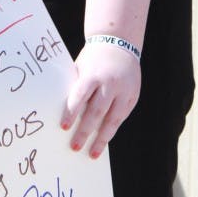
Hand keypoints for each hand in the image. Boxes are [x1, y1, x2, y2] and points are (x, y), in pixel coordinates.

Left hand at [60, 41, 140, 158]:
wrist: (118, 43)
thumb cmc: (92, 59)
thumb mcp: (81, 68)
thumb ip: (76, 87)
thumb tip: (64, 112)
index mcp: (93, 75)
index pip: (80, 97)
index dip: (72, 113)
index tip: (64, 127)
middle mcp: (110, 83)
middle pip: (96, 112)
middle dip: (85, 131)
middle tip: (74, 146)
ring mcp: (124, 90)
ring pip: (113, 119)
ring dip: (102, 138)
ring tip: (93, 153)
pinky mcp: (133, 96)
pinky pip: (122, 116)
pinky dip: (112, 129)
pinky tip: (104, 140)